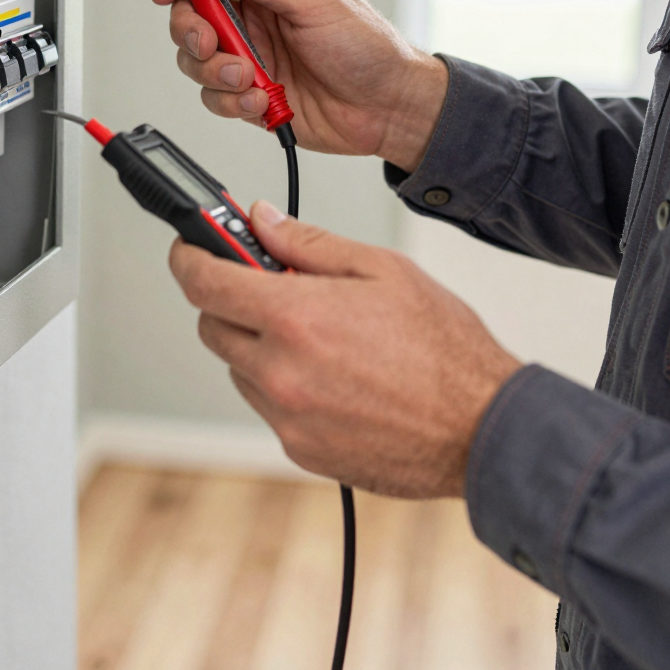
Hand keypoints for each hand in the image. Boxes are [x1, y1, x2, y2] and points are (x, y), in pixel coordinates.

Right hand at [149, 0, 448, 171]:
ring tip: (249, 78)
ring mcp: (251, 63)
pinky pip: (217, 100)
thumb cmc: (368, 48)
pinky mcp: (252, 100)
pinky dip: (232, 102)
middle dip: (191, 32)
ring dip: (215, 72)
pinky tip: (261, 101)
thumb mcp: (317, 0)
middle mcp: (252, 25)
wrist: (390, 107)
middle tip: (210, 43)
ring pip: (197, 64)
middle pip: (190, 21)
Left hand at [168, 202, 521, 496]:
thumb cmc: (444, 350)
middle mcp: (280, 371)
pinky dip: (286, 385)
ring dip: (260, 346)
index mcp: (295, 317)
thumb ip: (309, 242)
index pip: (204, 281)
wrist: (480, 429)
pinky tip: (335, 376)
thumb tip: (261, 220)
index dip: (188, 256)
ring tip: (321, 337)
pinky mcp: (300, 449)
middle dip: (231, 300)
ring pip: (240, 369)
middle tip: (272, 287)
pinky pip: (269, 407)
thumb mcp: (382, 269)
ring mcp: (287, 417)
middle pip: (212, 326)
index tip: (190, 247)